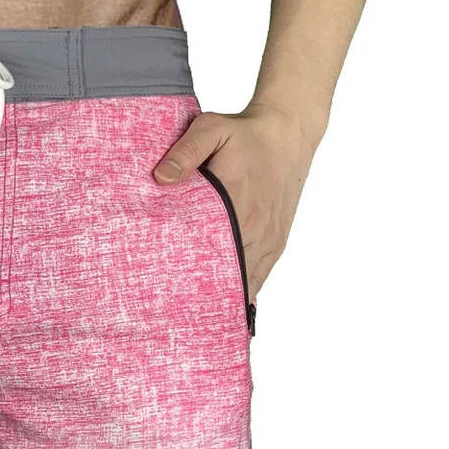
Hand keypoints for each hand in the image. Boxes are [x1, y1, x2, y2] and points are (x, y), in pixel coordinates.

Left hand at [153, 102, 320, 297]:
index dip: (192, 276)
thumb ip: (185, 152)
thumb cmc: (245, 133)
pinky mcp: (276, 242)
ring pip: (245, 281)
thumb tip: (160, 178)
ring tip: (198, 318)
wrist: (288, 133)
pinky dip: (244, 291)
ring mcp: (268, 239)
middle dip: (203, 294)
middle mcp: (255, 228)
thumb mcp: (211, 129)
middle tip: (175, 313)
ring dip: (224, 297)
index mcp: (237, 204)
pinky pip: (259, 276)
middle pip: (227, 274)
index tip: (171, 295)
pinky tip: (227, 308)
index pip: (212, 251)